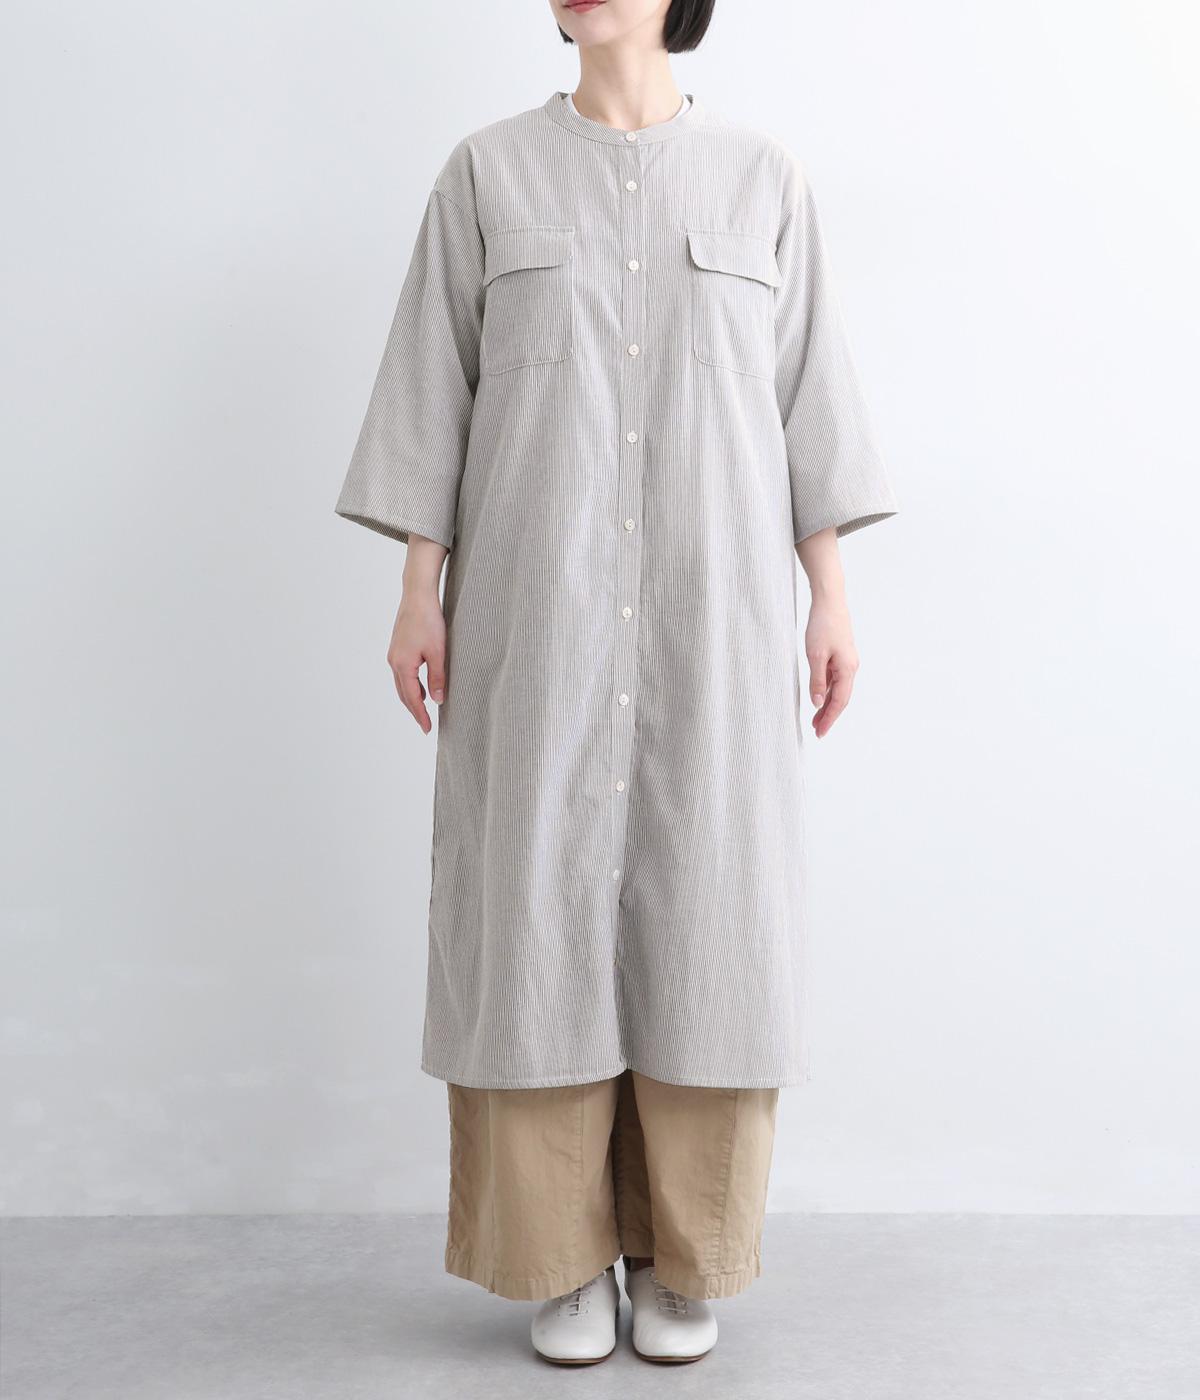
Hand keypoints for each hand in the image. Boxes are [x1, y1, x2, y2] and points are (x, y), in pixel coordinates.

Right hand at [388, 586, 445, 732]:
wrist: (417, 595)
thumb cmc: (429, 621)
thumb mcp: (438, 652)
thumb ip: (437, 678)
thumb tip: (438, 701)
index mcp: (403, 665)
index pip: (412, 698)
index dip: (420, 715)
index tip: (427, 729)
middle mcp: (394, 662)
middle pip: (403, 694)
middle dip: (414, 710)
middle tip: (425, 725)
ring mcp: (394, 654)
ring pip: (402, 684)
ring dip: (412, 698)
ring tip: (424, 710)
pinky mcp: (398, 647)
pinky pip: (403, 673)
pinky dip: (411, 685)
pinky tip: (422, 687)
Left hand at [804, 593, 858, 738]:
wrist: (830, 600)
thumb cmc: (822, 625)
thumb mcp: (815, 655)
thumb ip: (817, 680)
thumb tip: (817, 703)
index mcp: (847, 669)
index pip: (839, 701)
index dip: (829, 719)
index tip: (820, 733)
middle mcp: (851, 667)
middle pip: (841, 698)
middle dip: (829, 715)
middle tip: (817, 731)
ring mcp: (847, 661)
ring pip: (837, 689)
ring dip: (827, 704)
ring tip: (815, 719)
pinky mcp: (841, 655)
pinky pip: (835, 679)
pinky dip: (826, 690)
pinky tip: (818, 696)